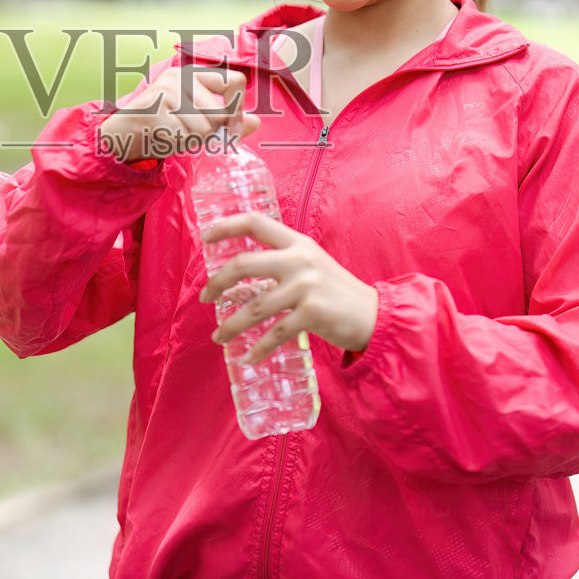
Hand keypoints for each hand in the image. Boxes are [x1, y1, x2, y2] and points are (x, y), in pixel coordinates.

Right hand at [98, 63, 260, 162]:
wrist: (120, 136)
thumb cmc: (162, 126)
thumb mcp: (195, 119)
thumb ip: (225, 119)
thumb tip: (256, 122)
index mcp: (192, 74)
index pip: (235, 81)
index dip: (239, 107)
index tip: (231, 127)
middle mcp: (180, 77)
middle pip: (220, 113)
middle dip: (210, 134)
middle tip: (188, 135)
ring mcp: (166, 92)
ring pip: (204, 128)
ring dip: (192, 141)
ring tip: (173, 134)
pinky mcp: (155, 109)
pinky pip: (184, 137)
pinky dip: (177, 145)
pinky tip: (163, 139)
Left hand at [198, 212, 378, 364]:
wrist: (373, 315)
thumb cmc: (336, 292)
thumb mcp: (311, 264)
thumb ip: (283, 260)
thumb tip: (241, 271)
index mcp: (297, 242)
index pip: (255, 222)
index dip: (226, 226)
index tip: (205, 237)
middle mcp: (300, 259)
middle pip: (243, 264)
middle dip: (217, 283)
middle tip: (205, 297)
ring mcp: (306, 286)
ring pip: (253, 307)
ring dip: (231, 325)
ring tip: (218, 336)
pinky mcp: (312, 313)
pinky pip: (275, 333)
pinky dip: (258, 348)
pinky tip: (249, 356)